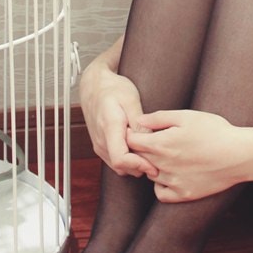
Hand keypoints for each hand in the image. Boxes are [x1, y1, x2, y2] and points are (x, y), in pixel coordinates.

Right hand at [79, 61, 157, 178]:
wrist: (94, 85)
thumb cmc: (113, 89)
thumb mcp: (131, 100)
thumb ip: (139, 123)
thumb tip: (149, 141)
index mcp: (109, 128)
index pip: (120, 159)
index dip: (138, 165)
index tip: (153, 165)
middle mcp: (101, 140)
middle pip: (121, 166)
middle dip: (140, 167)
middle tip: (158, 161)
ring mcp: (99, 144)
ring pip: (118, 166)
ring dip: (134, 165)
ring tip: (150, 156)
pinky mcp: (100, 146)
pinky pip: (114, 161)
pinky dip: (128, 161)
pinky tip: (139, 152)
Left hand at [127, 110, 252, 202]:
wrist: (240, 155)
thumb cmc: (215, 131)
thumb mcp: (187, 116)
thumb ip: (159, 118)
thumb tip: (139, 121)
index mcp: (160, 144)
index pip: (131, 141)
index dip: (132, 134)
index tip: (140, 131)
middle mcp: (162, 165)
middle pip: (137, 158)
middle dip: (140, 150)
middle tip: (154, 141)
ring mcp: (172, 182)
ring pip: (149, 175)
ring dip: (152, 166)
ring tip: (169, 156)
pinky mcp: (184, 194)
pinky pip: (161, 193)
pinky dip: (161, 185)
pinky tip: (171, 174)